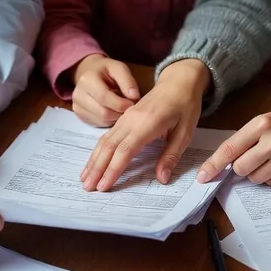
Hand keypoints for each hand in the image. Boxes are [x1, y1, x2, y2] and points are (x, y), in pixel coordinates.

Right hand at [72, 55, 139, 126]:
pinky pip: (98, 123)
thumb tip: (134, 97)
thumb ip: (127, 81)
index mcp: (87, 79)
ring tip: (120, 107)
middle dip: (119, 112)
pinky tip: (112, 110)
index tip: (132, 103)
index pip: (104, 98)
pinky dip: (109, 120)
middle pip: (103, 113)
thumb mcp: (119, 68)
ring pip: (101, 120)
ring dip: (115, 117)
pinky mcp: (79, 115)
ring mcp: (77, 106)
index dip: (121, 104)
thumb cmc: (106, 70)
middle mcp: (78, 94)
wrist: (89, 71)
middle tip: (128, 106)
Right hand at [80, 60, 210, 191]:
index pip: (125, 150)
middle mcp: (131, 120)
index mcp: (147, 124)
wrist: (178, 82)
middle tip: (87, 188)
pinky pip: (108, 135)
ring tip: (85, 179)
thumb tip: (161, 178)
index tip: (104, 186)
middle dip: (96, 168)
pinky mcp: (124, 118)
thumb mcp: (185, 132)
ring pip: (104, 140)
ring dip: (94, 160)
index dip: (113, 170)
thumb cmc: (185, 106)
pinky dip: (98, 150)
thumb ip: (171, 155)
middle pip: (109, 146)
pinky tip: (94, 161)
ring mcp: (125, 118)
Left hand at [196, 95, 270, 186]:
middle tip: (252, 157)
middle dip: (240, 167)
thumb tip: (230, 159)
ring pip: (255, 178)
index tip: (203, 176)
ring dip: (257, 172)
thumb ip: (251, 135)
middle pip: (240, 167)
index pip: (231, 148)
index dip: (214, 164)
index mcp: (262, 123)